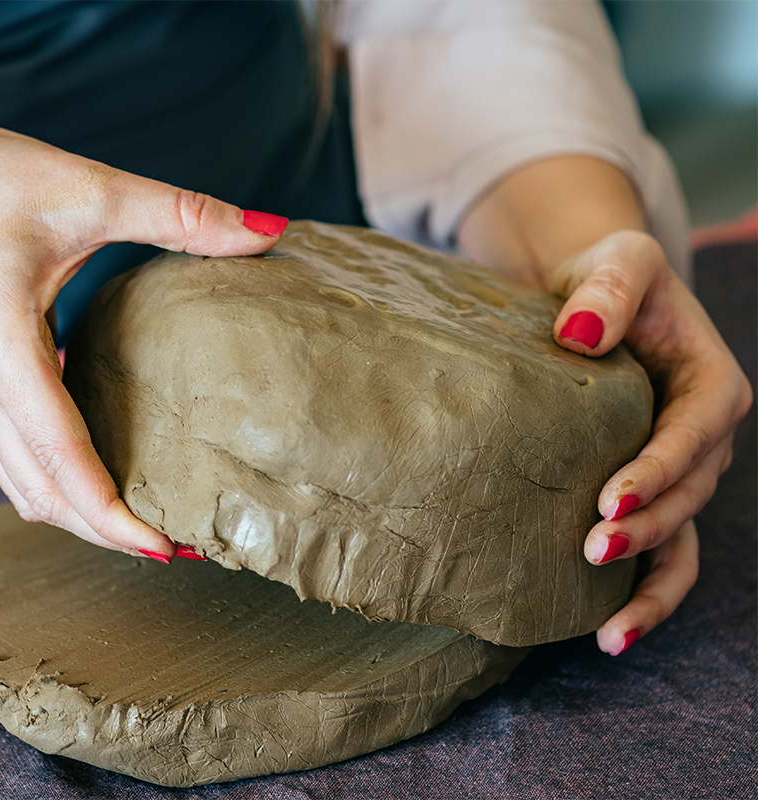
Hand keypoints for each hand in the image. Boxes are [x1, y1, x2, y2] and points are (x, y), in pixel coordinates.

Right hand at [0, 122, 287, 559]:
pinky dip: (60, 476)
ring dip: (81, 510)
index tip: (165, 548)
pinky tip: (108, 464)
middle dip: (104, 529)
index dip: (112, 515)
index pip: (60, 457)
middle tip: (176, 544)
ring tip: (147, 518)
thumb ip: (180, 214)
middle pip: (40, 489)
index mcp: (1, 348)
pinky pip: (16, 449)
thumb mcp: (86, 191)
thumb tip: (266, 233)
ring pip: (21, 479)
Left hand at [550, 230, 752, 654]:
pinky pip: (662, 549)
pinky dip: (645, 590)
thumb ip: (608, 291)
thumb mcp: (617, 263)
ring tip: (609, 630)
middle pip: (687, 493)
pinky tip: (609, 629)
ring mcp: (679, 470)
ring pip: (682, 538)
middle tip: (593, 548)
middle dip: (646, 527)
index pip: (694, 433)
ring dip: (650, 580)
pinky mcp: (648, 489)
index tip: (611, 498)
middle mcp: (704, 435)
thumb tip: (583, 337)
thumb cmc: (608, 279)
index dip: (659, 469)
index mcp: (710, 382)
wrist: (592, 301)